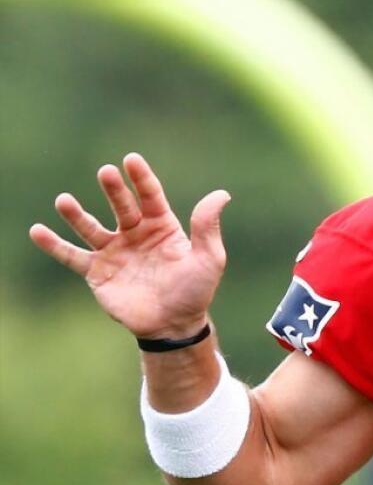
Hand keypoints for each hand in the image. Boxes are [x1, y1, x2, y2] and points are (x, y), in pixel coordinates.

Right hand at [29, 153, 230, 339]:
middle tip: (105, 172)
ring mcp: (115, 251)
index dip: (141, 178)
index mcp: (162, 226)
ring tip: (64, 200)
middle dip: (113, 189)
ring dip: (76, 214)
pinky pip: (72, 256)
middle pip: (122, 206)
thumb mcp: (209, 257)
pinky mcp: (97, 272)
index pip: (150, 196)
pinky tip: (37, 231)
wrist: (174, 324)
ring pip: (91, 227)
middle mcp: (135, 234)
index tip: (131, 160)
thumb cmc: (195, 290)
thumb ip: (207, 226)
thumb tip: (221, 194)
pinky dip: (54, 245)